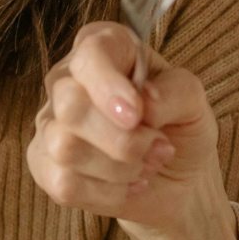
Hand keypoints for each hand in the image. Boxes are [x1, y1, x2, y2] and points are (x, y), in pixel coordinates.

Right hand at [28, 22, 222, 230]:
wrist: (177, 178)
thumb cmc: (180, 127)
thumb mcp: (195, 101)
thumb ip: (176, 91)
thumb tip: (144, 101)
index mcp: (104, 47)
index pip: (90, 54)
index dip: (109, 86)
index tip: (138, 115)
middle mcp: (67, 78)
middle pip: (71, 105)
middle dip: (122, 140)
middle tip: (158, 147)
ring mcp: (50, 122)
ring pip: (65, 147)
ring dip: (119, 167)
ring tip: (146, 165)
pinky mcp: (43, 163)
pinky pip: (63, 183)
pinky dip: (106, 192)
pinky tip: (126, 184)